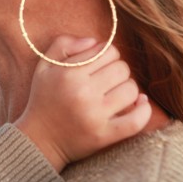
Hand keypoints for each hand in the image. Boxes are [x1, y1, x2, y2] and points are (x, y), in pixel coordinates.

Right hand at [14, 36, 150, 171]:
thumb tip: (94, 41)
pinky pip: (135, 121)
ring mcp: (95, 115)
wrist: (38, 140)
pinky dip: (143, 110)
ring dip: (127, 89)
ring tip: (115, 93)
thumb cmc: (43, 99)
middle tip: (107, 80)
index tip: (100, 65)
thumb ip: (64, 44)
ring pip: (131, 89)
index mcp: (69, 73)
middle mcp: (82, 93)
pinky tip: (141, 104)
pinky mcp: (104, 135)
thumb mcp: (44, 66)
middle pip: (122, 68)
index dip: (107, 54)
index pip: (108, 51)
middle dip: (117, 70)